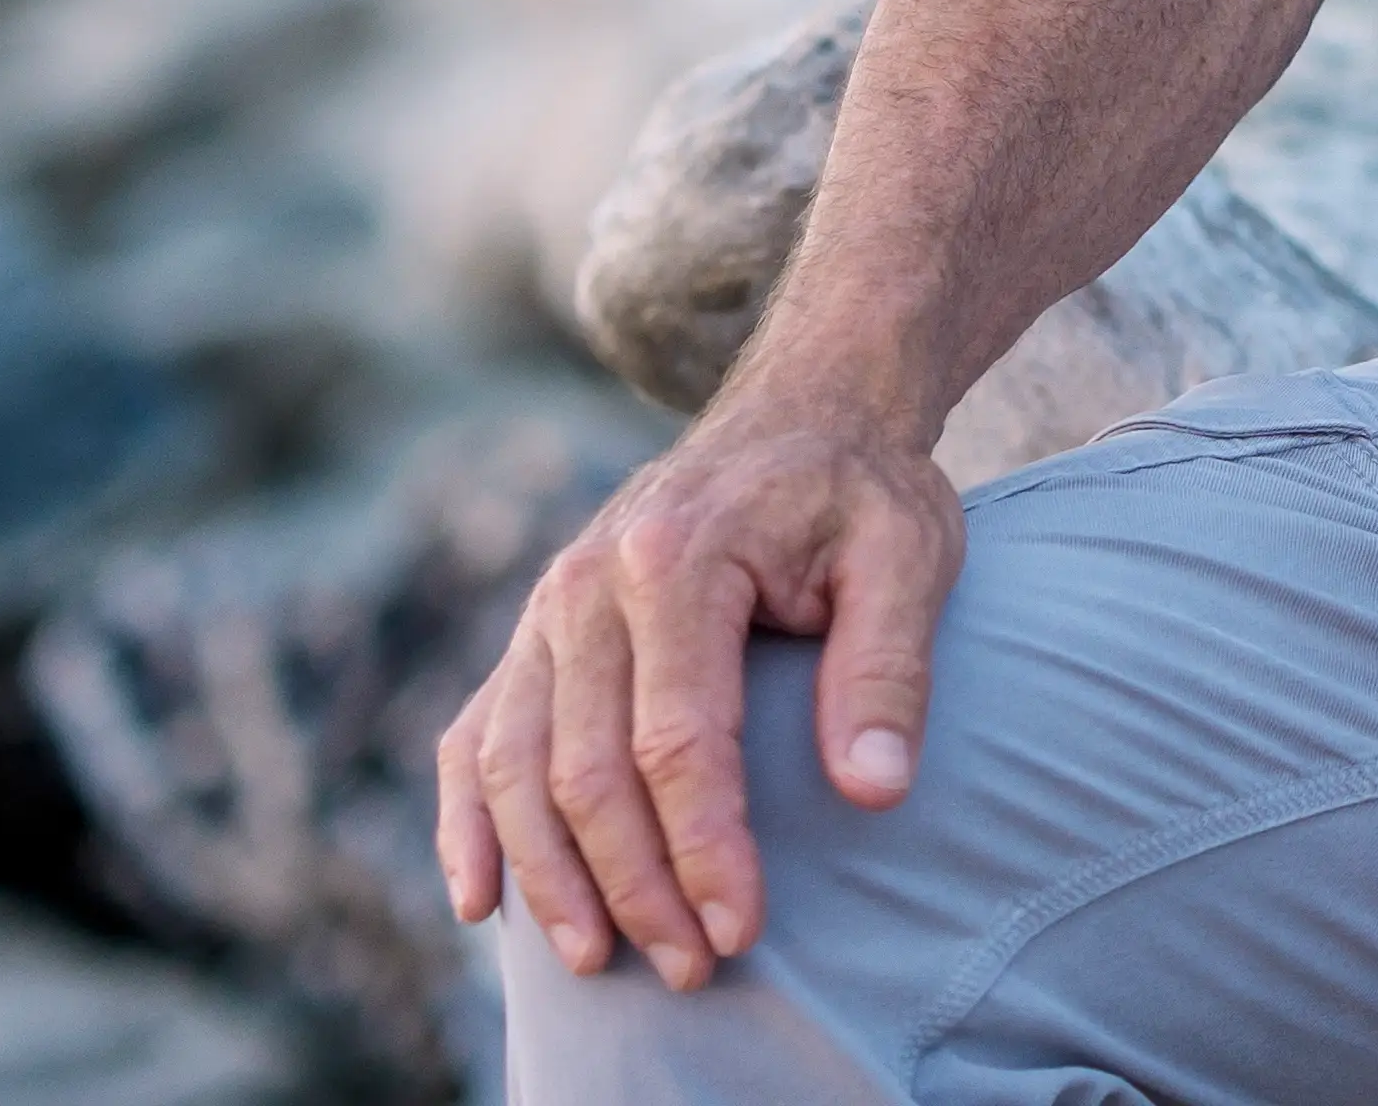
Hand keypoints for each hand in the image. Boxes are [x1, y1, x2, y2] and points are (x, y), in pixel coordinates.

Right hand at [434, 413, 962, 989]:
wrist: (802, 408)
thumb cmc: (860, 490)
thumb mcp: (909, 556)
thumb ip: (889, 669)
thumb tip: (875, 789)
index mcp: (678, 556)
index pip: (679, 739)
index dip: (706, 847)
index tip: (741, 930)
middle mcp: (588, 582)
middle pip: (585, 768)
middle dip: (634, 884)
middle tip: (694, 970)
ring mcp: (548, 608)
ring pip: (514, 766)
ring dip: (550, 876)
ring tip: (600, 960)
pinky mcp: (536, 633)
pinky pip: (476, 736)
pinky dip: (468, 822)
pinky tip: (481, 900)